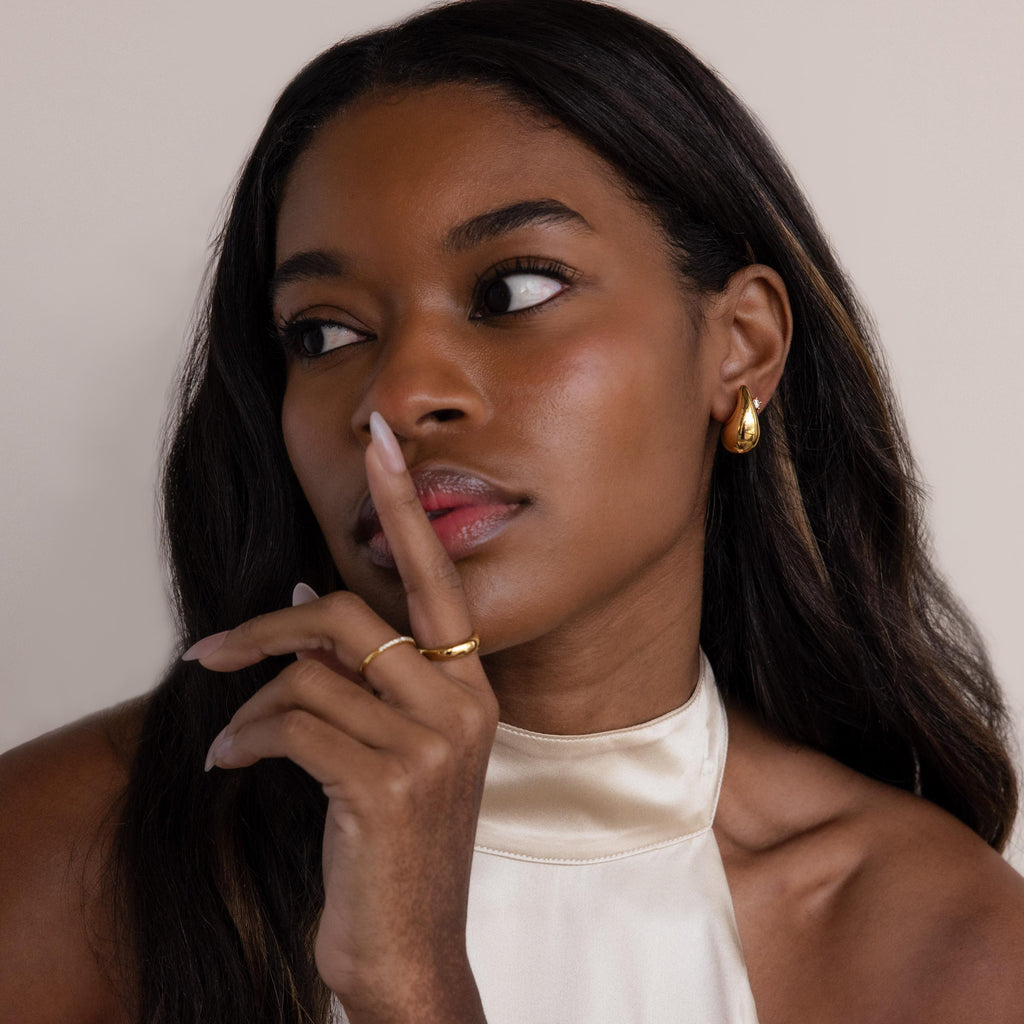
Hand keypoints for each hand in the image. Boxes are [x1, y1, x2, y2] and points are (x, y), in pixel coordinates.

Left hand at [189, 412, 496, 1022]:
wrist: (409, 943)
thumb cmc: (396, 836)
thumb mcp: (397, 744)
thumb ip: (367, 669)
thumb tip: (310, 588)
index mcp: (473, 686)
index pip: (436, 577)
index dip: (405, 506)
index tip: (381, 442)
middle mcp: (463, 705)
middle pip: (349, 617)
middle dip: (268, 627)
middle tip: (211, 652)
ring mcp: (430, 747)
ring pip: (311, 676)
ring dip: (254, 705)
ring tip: (233, 736)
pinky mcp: (385, 787)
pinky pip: (292, 728)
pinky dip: (247, 741)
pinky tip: (232, 764)